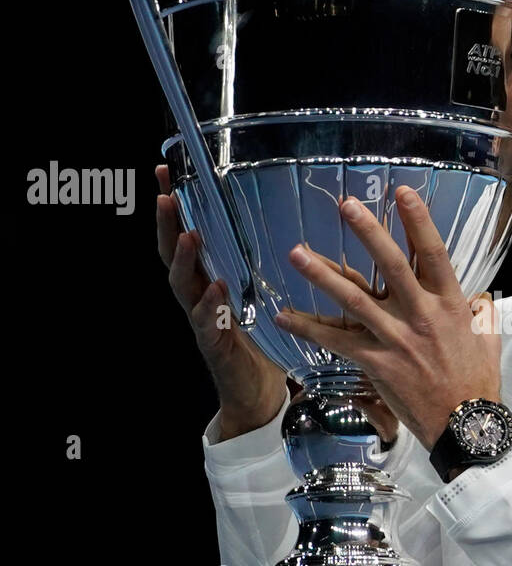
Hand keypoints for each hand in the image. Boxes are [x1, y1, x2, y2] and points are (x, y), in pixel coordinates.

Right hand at [156, 164, 286, 438]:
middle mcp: (199, 295)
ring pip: (183, 286)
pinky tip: (216, 288)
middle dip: (167, 225)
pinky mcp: (214, 345)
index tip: (166, 172)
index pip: (186, 234)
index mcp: (210, 277)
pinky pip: (207, 322)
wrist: (258, 393)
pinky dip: (210, 305)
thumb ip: (265, 262)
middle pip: (173, 254)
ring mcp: (202, 320)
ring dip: (185, 260)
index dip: (175, 206)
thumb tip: (290, 218)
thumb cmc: (263, 340)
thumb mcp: (263, 293)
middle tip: (166, 196)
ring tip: (189, 236)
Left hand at [273, 186, 501, 450]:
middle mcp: (422, 315)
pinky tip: (284, 315)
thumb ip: (477, 312)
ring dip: (324, 275)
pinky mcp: (377, 363)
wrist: (466, 425)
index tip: (402, 192)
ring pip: (355, 300)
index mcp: (450, 304)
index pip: (433, 253)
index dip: (418, 221)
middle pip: (391, 265)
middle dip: (368, 233)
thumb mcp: (487, 338)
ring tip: (297, 253)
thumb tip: (474, 298)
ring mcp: (397, 338)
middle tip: (346, 206)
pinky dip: (309, 328)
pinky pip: (337, 341)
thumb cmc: (478, 383)